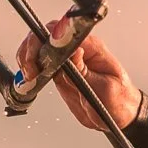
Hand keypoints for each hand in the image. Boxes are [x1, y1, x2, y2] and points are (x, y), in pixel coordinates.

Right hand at [16, 21, 140, 130]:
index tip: (40, 54)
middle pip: (46, 35)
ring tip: (29, 76)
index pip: (64, 32)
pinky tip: (29, 79)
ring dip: (27, 58)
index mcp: (92, 48)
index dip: (47, 39)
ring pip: (39, 47)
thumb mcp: (104, 88)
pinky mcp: (60, 72)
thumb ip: (86, 71)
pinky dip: (30, 69)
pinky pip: (40, 63)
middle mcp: (77, 50)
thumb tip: (73, 52)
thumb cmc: (119, 101)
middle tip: (30, 69)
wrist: (120, 116)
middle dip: (32, 48)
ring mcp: (67, 60)